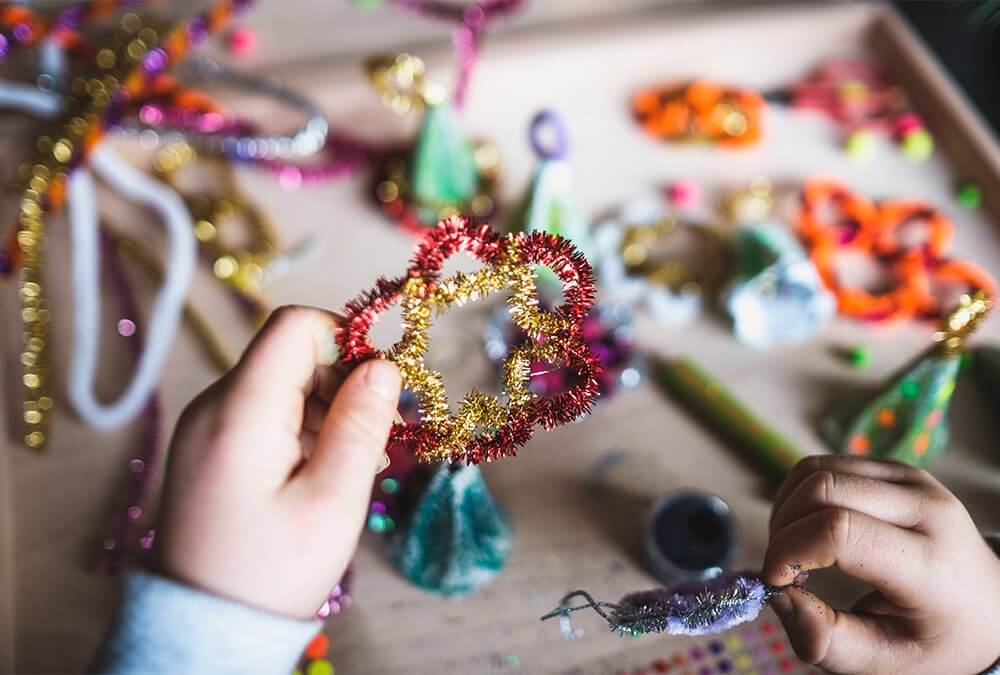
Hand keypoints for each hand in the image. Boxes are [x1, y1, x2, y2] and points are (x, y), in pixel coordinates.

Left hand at [153, 305, 400, 618]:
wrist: (204, 627)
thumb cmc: (272, 571)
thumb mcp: (332, 501)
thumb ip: (360, 425)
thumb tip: (383, 365)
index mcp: (239, 410)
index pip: (294, 325)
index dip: (345, 341)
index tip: (377, 391)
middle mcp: (214, 405)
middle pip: (290, 352)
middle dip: (342, 381)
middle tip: (376, 438)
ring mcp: (206, 425)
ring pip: (281, 381)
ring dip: (325, 407)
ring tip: (348, 465)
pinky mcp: (209, 445)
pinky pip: (264, 410)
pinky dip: (301, 427)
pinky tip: (318, 472)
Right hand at [763, 455, 999, 674]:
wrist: (987, 610)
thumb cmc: (934, 641)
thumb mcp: (886, 662)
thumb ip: (828, 642)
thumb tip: (778, 599)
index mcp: (932, 564)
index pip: (841, 531)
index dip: (789, 550)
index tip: (774, 582)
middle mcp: (928, 510)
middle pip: (822, 489)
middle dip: (783, 529)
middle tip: (782, 569)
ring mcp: (913, 481)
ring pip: (817, 470)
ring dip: (786, 508)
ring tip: (793, 551)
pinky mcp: (896, 469)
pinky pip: (827, 465)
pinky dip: (799, 495)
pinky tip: (806, 529)